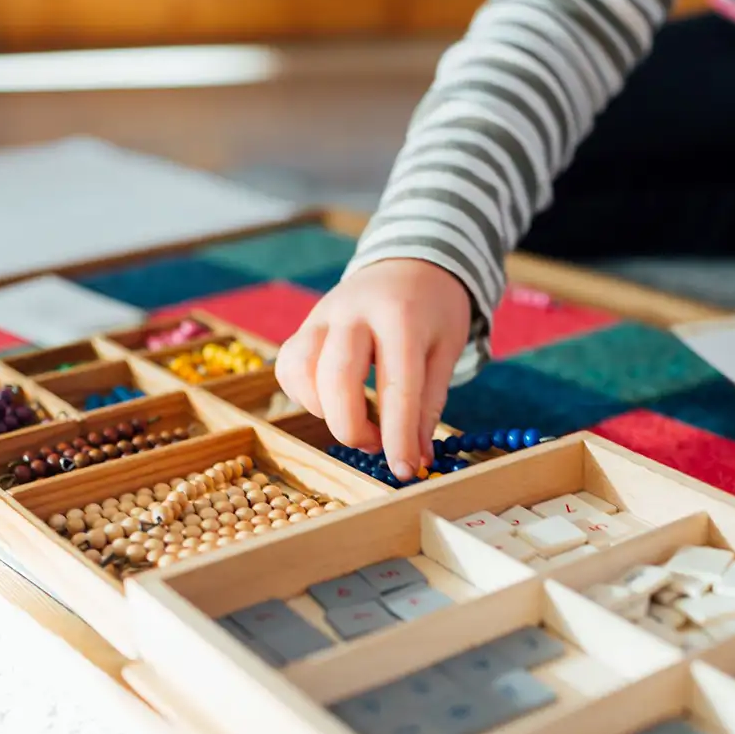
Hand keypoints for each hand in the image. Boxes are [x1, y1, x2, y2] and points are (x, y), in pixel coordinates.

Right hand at [276, 259, 471, 481]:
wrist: (408, 263)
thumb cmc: (433, 311)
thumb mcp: (445, 351)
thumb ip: (428, 404)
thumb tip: (417, 459)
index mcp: (401, 316)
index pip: (397, 386)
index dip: (399, 436)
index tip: (405, 470)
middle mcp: (353, 311)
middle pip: (336, 380)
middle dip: (353, 429)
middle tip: (377, 448)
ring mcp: (321, 316)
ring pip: (302, 373)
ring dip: (325, 412)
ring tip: (357, 420)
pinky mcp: (303, 326)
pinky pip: (289, 368)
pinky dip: (306, 396)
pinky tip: (332, 400)